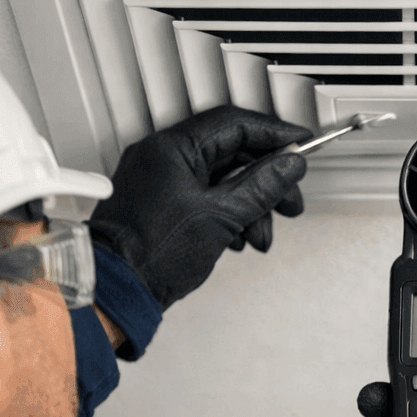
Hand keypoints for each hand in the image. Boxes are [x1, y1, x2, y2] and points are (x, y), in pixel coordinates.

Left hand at [88, 106, 311, 309]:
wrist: (116, 292)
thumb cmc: (151, 255)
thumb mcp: (221, 217)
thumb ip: (261, 186)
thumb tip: (288, 165)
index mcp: (172, 147)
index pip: (234, 124)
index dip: (274, 133)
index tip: (300, 143)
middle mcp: (161, 157)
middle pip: (230, 155)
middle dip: (265, 182)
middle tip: (288, 201)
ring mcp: (159, 182)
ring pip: (220, 181)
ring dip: (249, 206)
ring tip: (260, 234)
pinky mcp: (160, 206)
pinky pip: (204, 198)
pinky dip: (227, 216)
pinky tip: (238, 238)